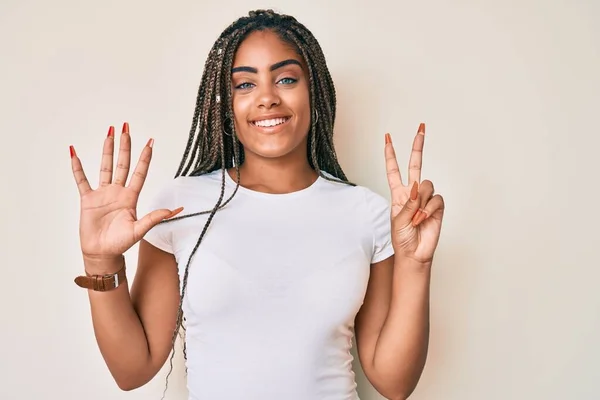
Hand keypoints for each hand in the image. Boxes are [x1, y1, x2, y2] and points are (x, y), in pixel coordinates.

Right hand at [70, 123, 182, 264]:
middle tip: (126, 128)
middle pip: (122, 164)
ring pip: (105, 167)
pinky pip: (82, 180)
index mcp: (131, 197)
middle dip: (125, 146)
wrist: (102, 253)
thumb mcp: (140, 229)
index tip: (150, 142)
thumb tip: (176, 210)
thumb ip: (155, 218)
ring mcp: (103, 194)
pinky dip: (77, 168)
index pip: (140, 172)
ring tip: (109, 134)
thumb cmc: (121, 243)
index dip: (145, 158)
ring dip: (107, 150)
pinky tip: (75, 153)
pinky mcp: (88, 200)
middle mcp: (118, 192)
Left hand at [384, 123, 444, 264]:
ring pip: (427, 185)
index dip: (390, 154)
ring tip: (416, 218)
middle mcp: (413, 193)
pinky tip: (423, 219)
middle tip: (421, 129)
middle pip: (415, 165)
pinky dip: (428, 210)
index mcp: (398, 194)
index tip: (387, 138)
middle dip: (418, 146)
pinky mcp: (437, 207)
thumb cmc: (402, 239)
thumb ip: (408, 203)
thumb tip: (418, 187)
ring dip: (420, 202)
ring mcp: (426, 199)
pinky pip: (436, 199)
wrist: (414, 254)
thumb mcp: (398, 220)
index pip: (393, 170)